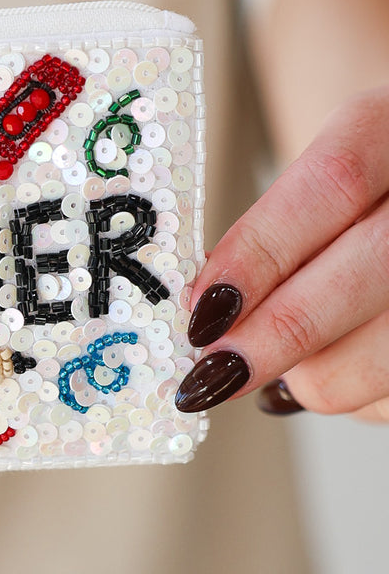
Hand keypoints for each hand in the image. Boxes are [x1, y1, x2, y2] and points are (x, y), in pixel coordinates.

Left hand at [177, 87, 388, 422]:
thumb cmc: (362, 199)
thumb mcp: (323, 182)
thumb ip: (273, 232)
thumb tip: (208, 313)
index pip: (336, 180)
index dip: (263, 252)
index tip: (201, 310)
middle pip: (374, 264)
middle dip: (281, 332)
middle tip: (213, 371)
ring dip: (317, 373)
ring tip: (290, 360)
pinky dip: (356, 393)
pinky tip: (348, 363)